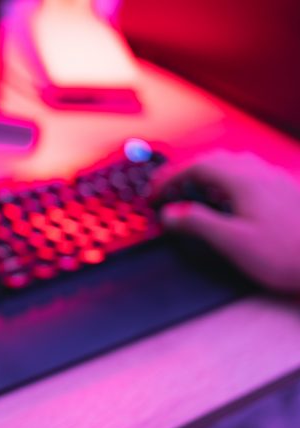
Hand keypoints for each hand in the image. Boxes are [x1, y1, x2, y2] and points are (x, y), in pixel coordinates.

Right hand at [154, 151, 299, 293]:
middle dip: (185, 172)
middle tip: (167, 190)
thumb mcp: (233, 242)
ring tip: (193, 193)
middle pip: (214, 160)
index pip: (197, 167)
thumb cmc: (289, 254)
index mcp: (244, 181)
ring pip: (234, 165)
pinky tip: (229, 201)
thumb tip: (170, 213)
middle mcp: (261, 174)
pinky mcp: (287, 193)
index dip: (169, 178)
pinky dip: (227, 181)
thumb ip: (198, 224)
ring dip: (207, 174)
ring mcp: (277, 181)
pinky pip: (249, 175)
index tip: (153, 194)